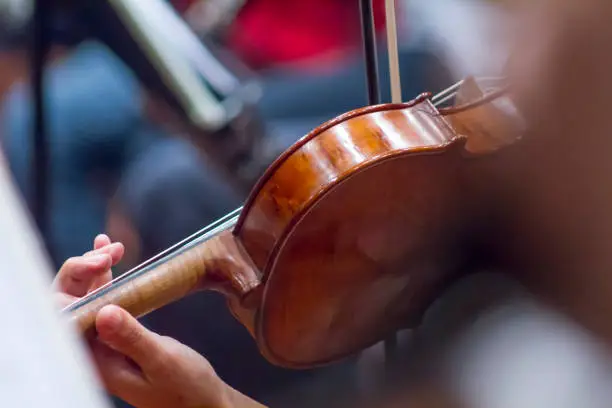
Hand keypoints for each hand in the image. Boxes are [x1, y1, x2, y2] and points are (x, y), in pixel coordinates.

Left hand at [54, 235, 262, 407]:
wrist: (201, 401)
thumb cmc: (185, 387)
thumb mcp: (162, 360)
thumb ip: (132, 338)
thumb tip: (103, 310)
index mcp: (96, 361)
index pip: (64, 318)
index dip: (75, 284)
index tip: (102, 263)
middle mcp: (93, 352)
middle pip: (69, 305)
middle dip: (83, 272)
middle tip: (110, 251)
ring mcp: (105, 344)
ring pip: (85, 301)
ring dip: (94, 272)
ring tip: (109, 244)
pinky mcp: (118, 337)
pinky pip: (103, 303)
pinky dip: (106, 280)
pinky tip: (112, 259)